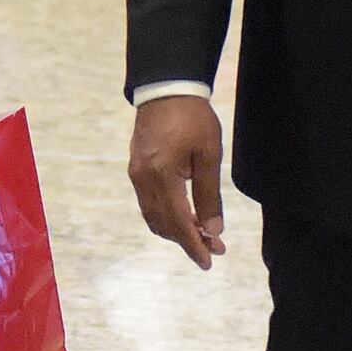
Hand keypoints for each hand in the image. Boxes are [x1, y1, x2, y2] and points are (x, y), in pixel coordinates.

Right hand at [129, 94, 227, 265]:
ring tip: (203, 234)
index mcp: (161, 175)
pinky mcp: (137, 168)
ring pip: (153, 215)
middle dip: (188, 240)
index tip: (208, 262)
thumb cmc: (192, 118)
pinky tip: (185, 215)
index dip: (193, 245)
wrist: (165, 88)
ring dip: (177, 230)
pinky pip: (149, 203)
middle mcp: (143, 179)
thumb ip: (209, 194)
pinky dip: (167, 215)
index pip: (177, 222)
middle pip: (163, 223)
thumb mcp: (208, 155)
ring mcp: (136, 174)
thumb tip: (213, 229)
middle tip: (215, 248)